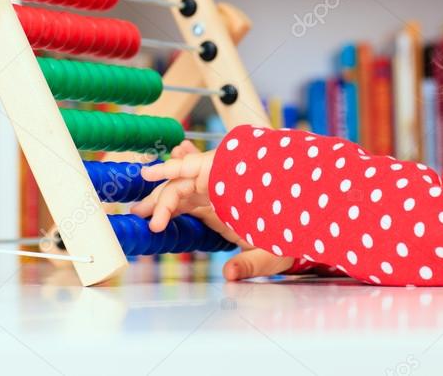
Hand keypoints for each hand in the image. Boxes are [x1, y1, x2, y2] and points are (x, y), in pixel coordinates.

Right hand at [133, 140, 294, 280]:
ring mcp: (219, 194)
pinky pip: (189, 200)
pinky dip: (172, 204)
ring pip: (183, 190)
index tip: (150, 174)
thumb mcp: (274, 252)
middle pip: (184, 182)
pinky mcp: (215, 206)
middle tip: (139, 212)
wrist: (303, 232)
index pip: (196, 168)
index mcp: (234, 185)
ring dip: (162, 200)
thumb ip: (250, 263)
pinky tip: (158, 209)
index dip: (172, 168)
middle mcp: (224, 185)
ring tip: (141, 213)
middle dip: (160, 195)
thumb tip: (228, 274)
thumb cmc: (291, 237)